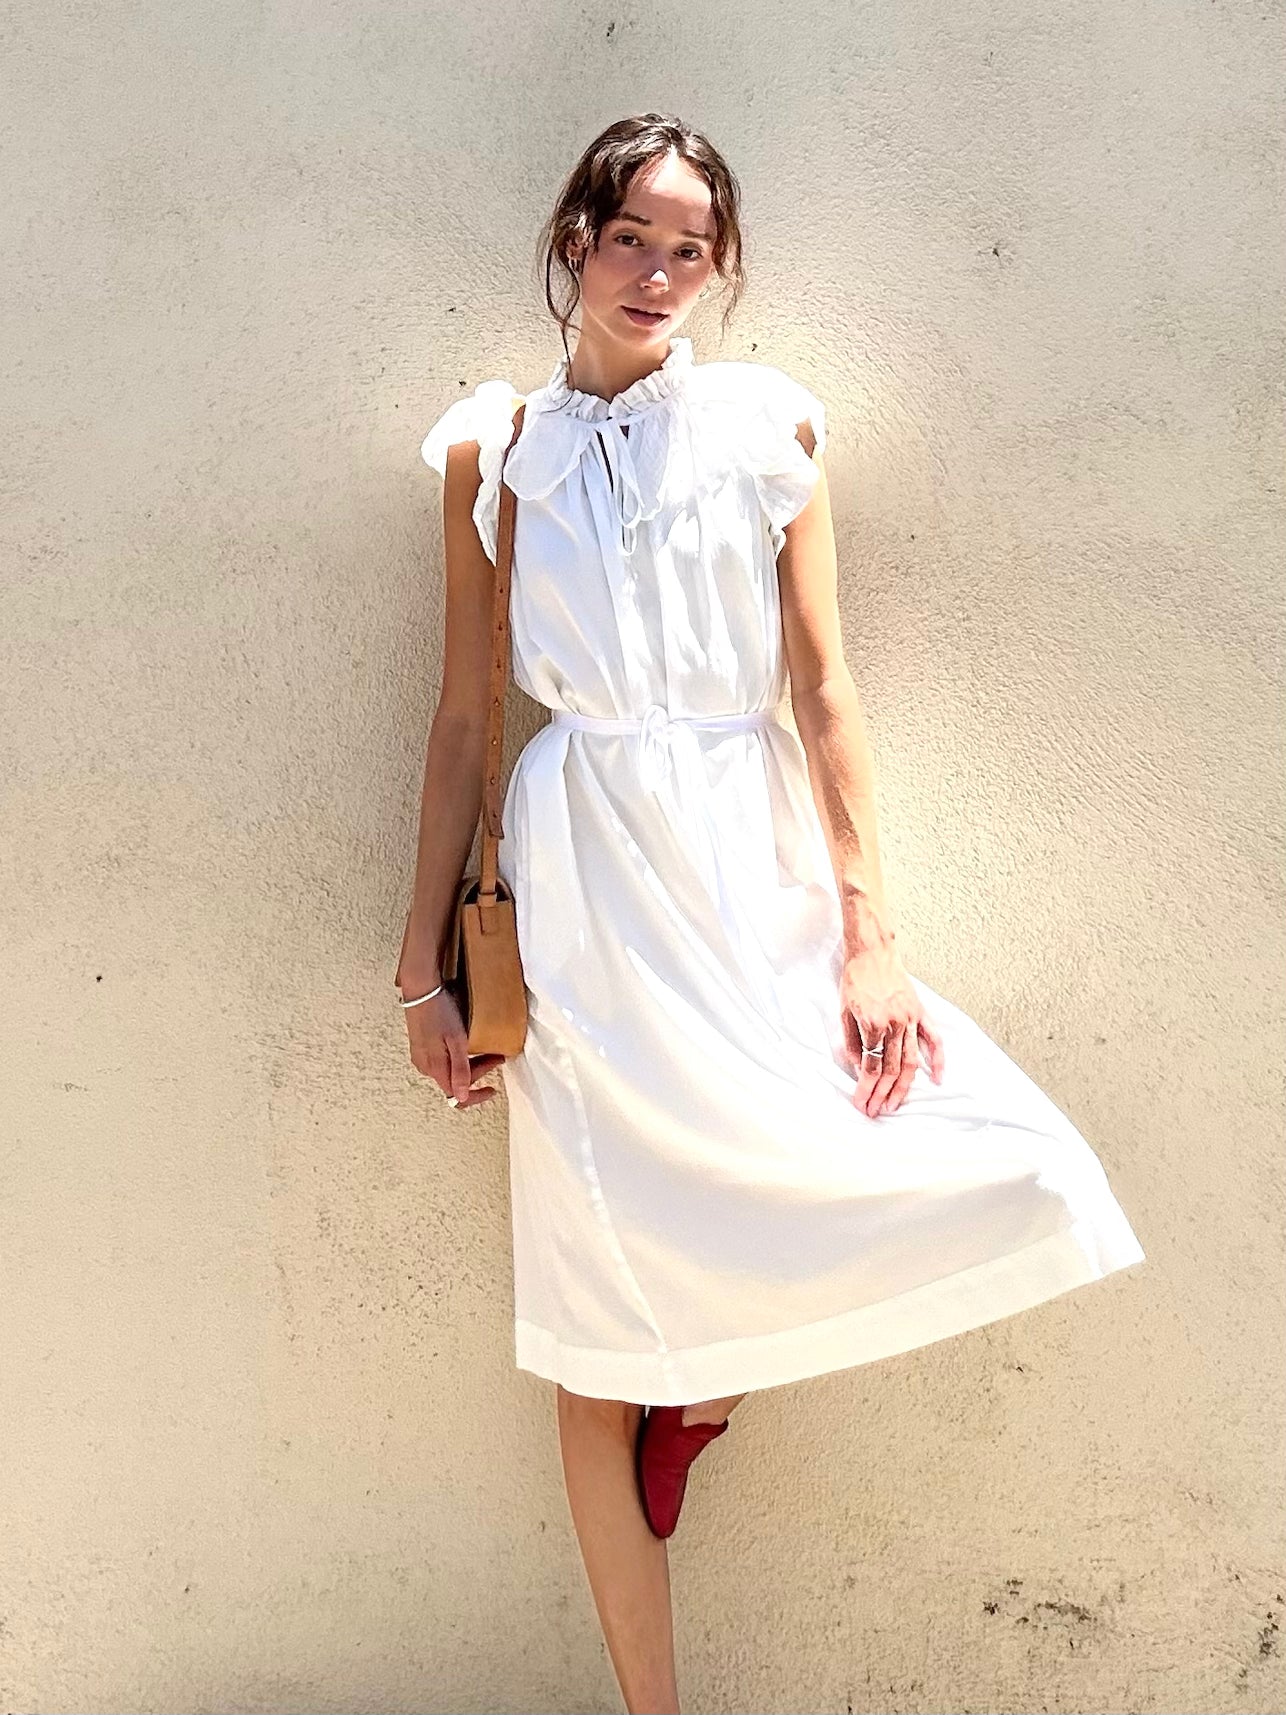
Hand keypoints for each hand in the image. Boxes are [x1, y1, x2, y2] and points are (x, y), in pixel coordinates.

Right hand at [402, 982, 503, 1108]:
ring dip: (470, 1065)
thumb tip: (461, 1098)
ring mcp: (422, 1056)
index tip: (491, 1090)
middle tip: (497, 1057)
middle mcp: (425, 1066)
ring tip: (487, 1051)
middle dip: (478, 1073)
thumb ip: (460, 1070)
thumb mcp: (456, 1041)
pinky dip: (458, 1059)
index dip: (475, 1097)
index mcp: (434, 1067)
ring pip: (449, 1071)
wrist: (421, 989)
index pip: (455, 1095)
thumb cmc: (439, 1010)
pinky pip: (442, 1061)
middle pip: (455, 1081)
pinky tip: (467, 1047)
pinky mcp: (421, 1047)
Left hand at [839, 941, 944, 1117]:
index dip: (865, 1089)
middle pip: (890, 1070)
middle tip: (875, 1112)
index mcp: (873, 1024)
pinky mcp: (921, 1013)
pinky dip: (939, 1060)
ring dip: (903, 1087)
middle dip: (882, 1095)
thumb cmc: (855, 980)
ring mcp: (911, 1019)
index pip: (870, 1067)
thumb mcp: (844, 1011)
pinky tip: (937, 1080)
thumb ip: (853, 1042)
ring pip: (911, 1062)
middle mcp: (895, 1024)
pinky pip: (934, 1040)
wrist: (872, 952)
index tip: (861, 1103)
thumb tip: (860, 1068)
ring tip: (895, 1105)